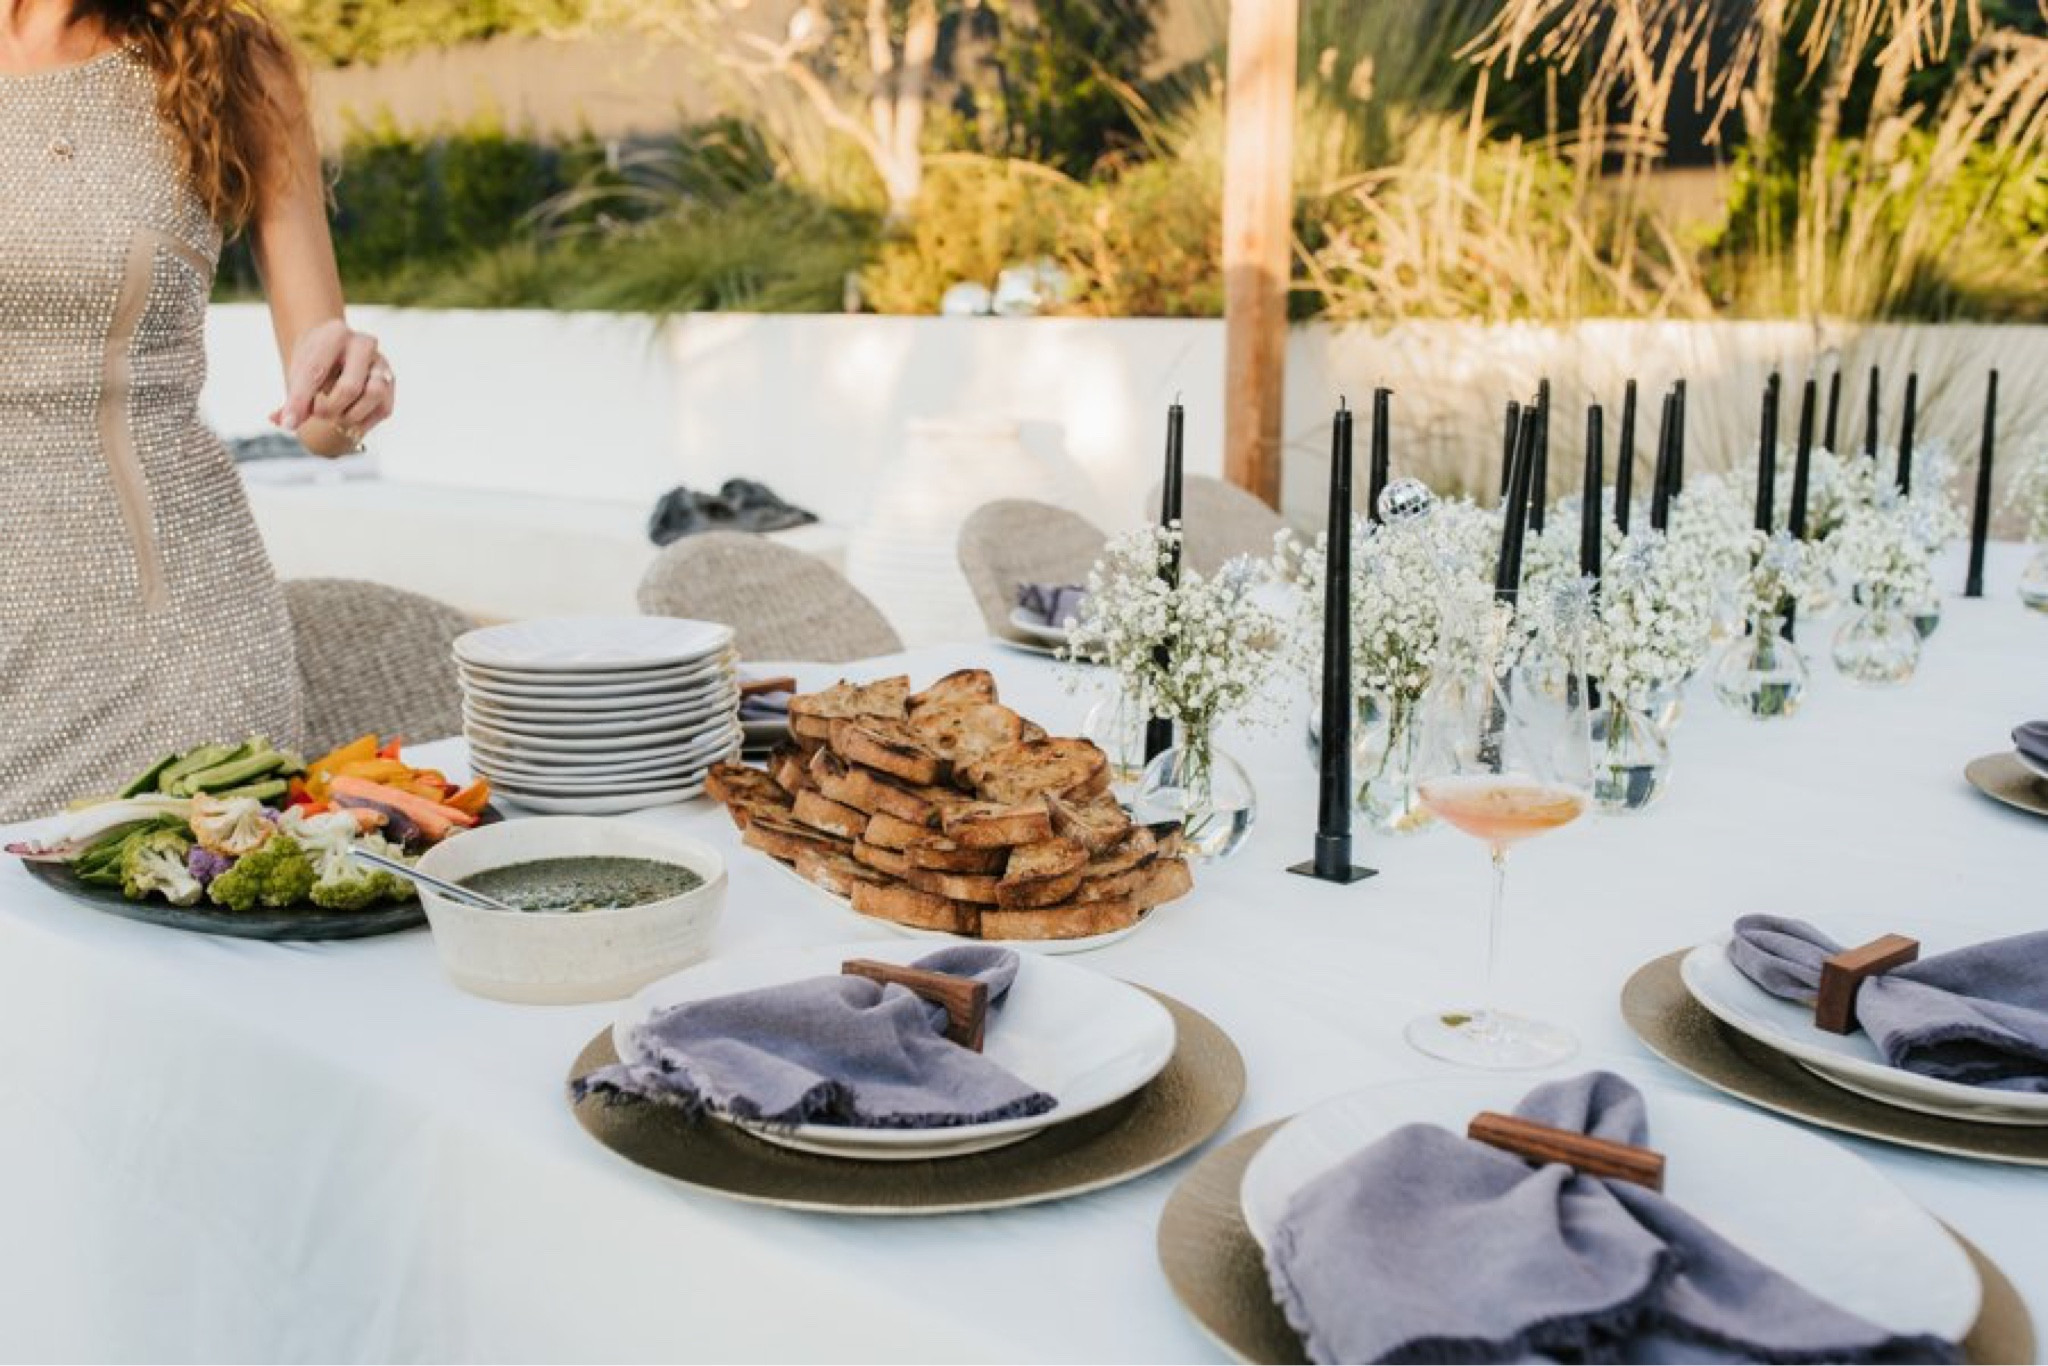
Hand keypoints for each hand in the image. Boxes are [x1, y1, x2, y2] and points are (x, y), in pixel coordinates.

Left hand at [271, 319, 395, 451]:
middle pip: (350, 388)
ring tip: (336, 414)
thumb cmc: (314, 362)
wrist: (335, 348)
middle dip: (329, 409)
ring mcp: (381, 362)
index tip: (289, 423)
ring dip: (351, 414)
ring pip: (373, 395)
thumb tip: (283, 421)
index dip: (300, 401)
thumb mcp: (298, 373)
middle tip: (317, 415)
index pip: (316, 372)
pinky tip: (349, 416)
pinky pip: (382, 408)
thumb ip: (293, 398)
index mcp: (335, 333)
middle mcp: (363, 344)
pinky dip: (363, 419)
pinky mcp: (391, 381)